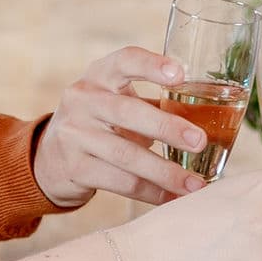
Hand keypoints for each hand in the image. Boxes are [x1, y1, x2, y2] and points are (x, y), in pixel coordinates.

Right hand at [31, 48, 215, 207]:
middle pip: (127, 112)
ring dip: (165, 172)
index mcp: (100, 76)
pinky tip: (173, 199)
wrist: (50, 159)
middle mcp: (83, 100)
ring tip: (196, 185)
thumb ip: (153, 103)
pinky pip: (120, 182)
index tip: (180, 73)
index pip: (124, 61)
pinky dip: (151, 193)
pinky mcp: (76, 167)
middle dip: (167, 127)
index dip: (151, 65)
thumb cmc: (100, 124)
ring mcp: (75, 135)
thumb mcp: (116, 102)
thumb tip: (211, 119)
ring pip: (125, 155)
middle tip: (200, 141)